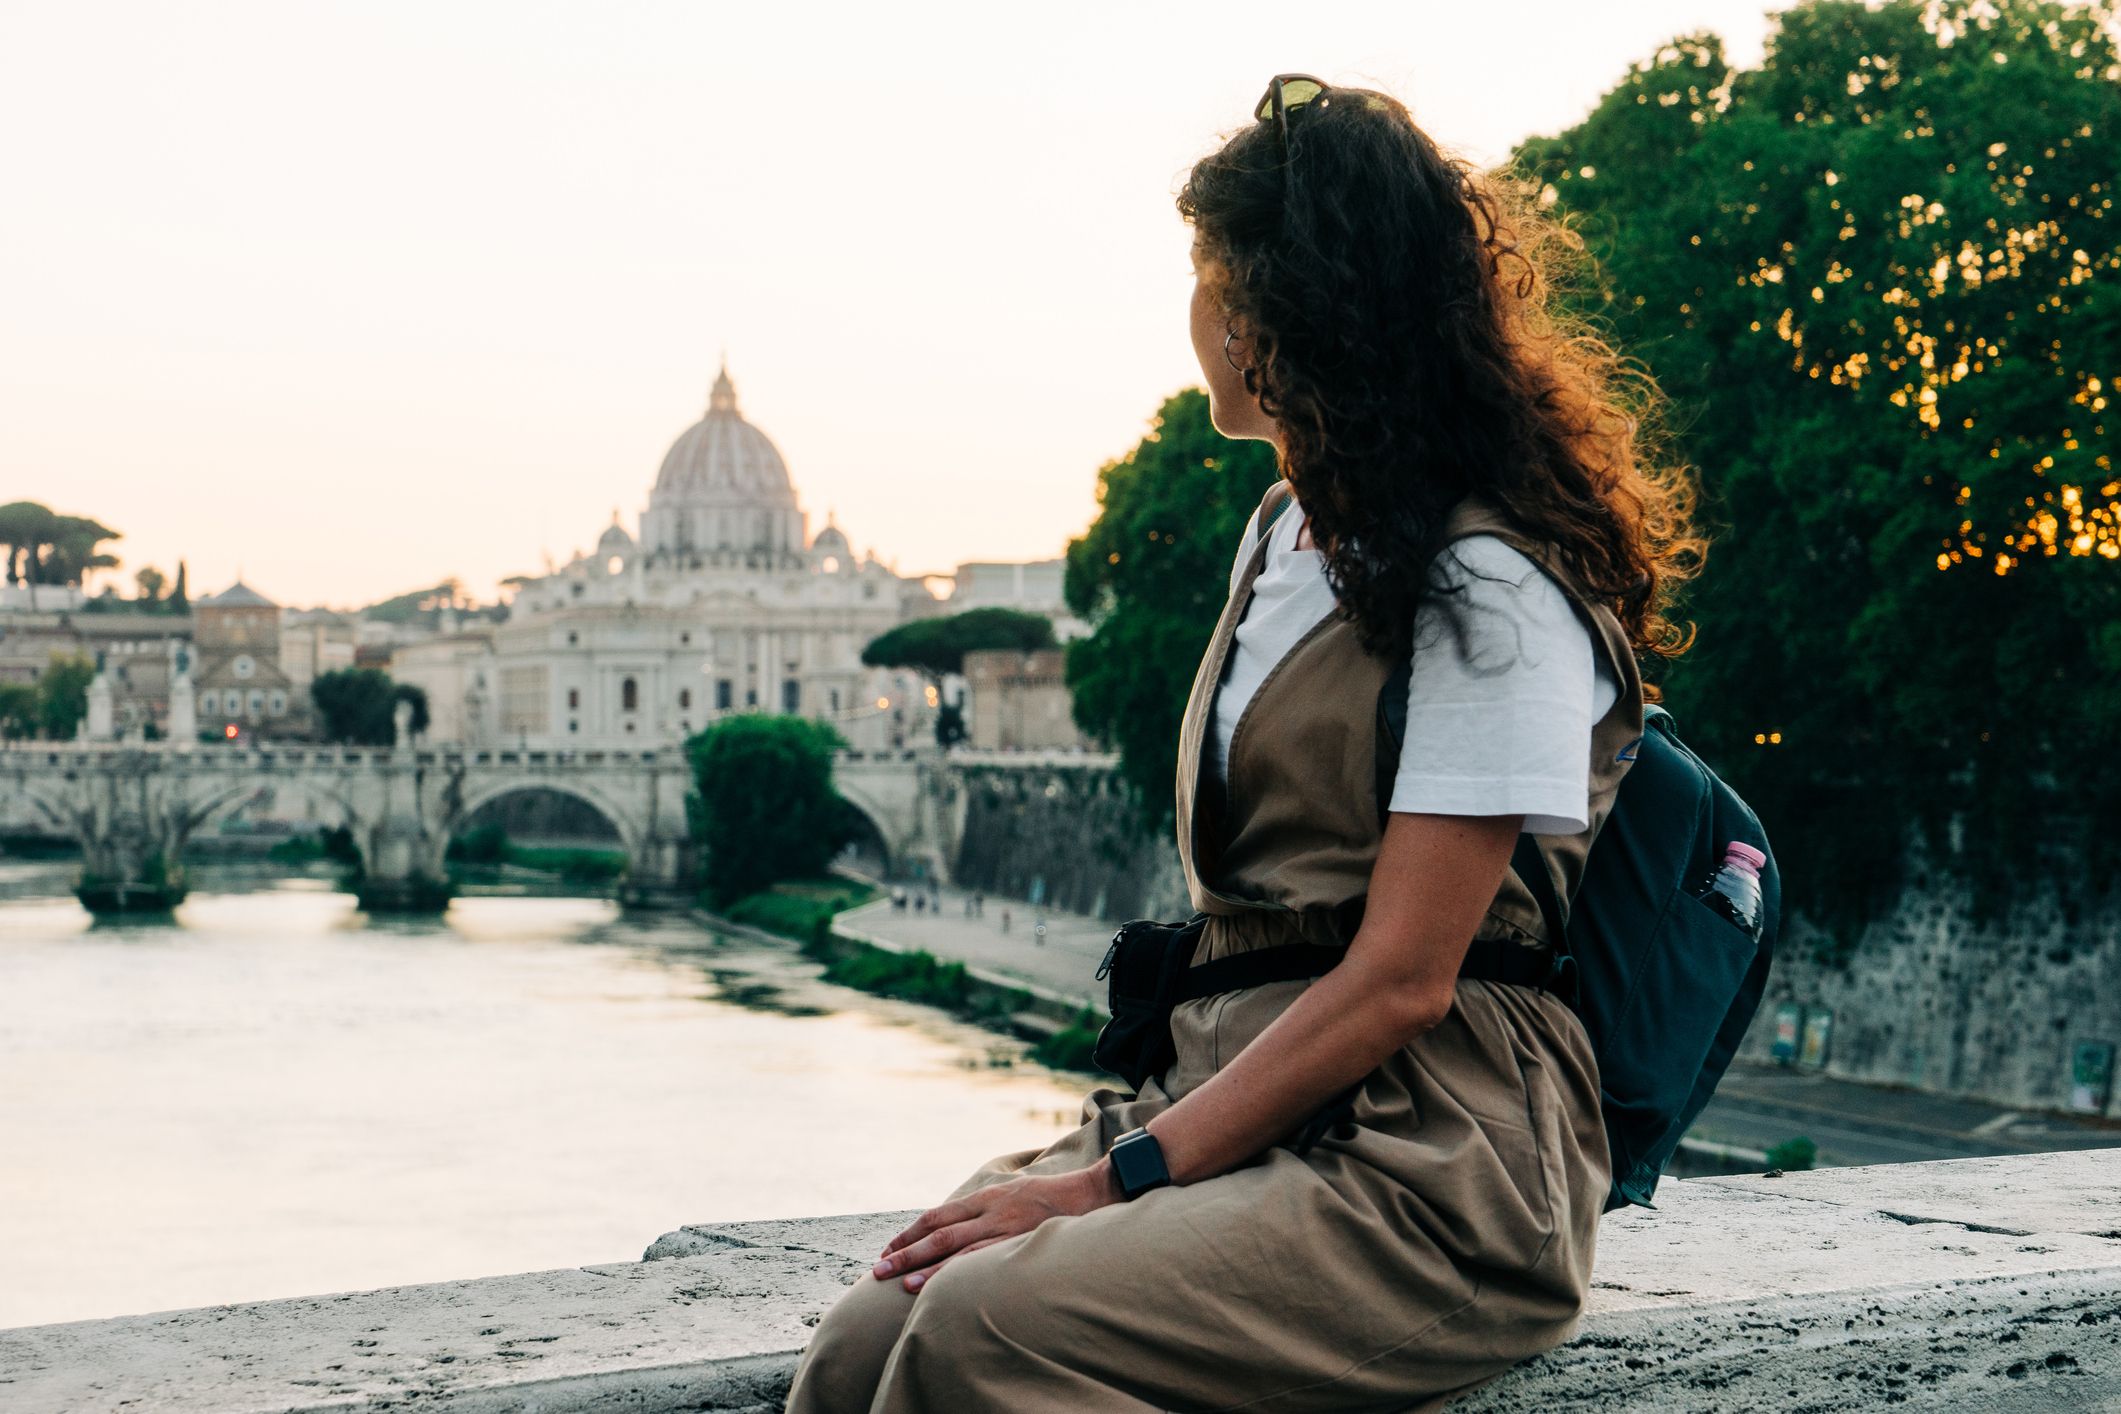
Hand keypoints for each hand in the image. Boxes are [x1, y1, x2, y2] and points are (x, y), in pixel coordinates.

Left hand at [872, 1159, 1121, 1292]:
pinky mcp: (1021, 1239)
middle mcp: (991, 1209)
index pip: (938, 1214)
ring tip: (901, 1282)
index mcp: (987, 1196)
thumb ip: (990, 1209)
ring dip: (926, 1266)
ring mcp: (1005, 1225)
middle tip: (878, 1269)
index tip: (889, 1249)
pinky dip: (960, 1271)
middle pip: (939, 1231)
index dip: (911, 1233)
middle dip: (906, 1250)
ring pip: (956, 1247)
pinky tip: (942, 1285)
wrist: (1093, 1191)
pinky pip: (984, 1258)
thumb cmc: (1055, 1197)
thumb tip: (964, 1228)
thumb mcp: (1015, 1193)